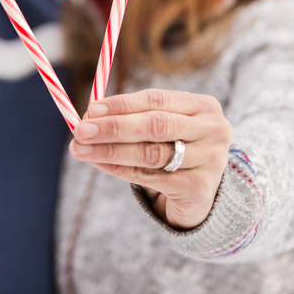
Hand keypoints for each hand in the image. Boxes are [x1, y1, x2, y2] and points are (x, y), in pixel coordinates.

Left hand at [69, 89, 232, 229]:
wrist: (200, 193)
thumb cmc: (174, 149)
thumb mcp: (161, 128)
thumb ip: (132, 118)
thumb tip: (89, 115)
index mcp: (203, 106)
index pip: (156, 100)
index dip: (121, 104)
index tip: (91, 110)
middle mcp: (212, 130)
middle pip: (155, 125)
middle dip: (113, 127)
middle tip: (81, 130)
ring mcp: (210, 160)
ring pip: (150, 153)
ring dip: (110, 150)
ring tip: (81, 149)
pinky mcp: (199, 188)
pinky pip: (150, 178)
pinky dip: (120, 169)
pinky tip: (100, 164)